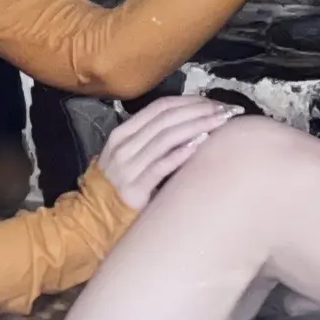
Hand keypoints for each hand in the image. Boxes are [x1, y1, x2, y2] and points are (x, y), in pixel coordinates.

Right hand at [97, 95, 241, 212]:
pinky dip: (181, 153)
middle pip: (166, 118)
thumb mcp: (129, 156)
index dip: (188, 101)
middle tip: (224, 110)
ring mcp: (128, 166)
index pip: (159, 107)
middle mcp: (124, 145)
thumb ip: (151, 140)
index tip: (211, 102)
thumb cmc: (119, 186)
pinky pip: (161, 165)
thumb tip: (187, 125)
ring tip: (219, 123)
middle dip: (198, 111)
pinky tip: (200, 145)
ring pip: (167, 137)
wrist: (95, 218)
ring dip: (197, 126)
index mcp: (123, 133)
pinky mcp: (135, 187)